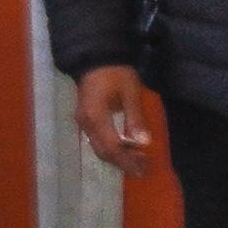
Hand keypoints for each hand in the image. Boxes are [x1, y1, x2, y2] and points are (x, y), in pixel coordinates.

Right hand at [74, 63, 160, 178]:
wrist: (95, 58)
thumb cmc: (115, 73)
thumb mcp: (130, 93)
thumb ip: (135, 118)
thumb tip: (143, 142)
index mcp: (96, 117)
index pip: (111, 146)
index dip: (127, 159)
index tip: (142, 167)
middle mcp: (86, 124)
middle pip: (102, 151)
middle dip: (122, 162)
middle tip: (142, 168)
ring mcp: (83, 122)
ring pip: (98, 148)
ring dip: (117, 156)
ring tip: (136, 159)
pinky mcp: (85, 119)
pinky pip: (97, 140)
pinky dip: (111, 148)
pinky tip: (124, 148)